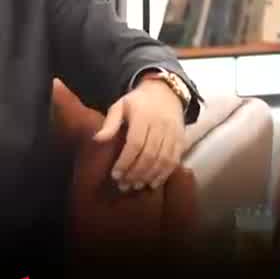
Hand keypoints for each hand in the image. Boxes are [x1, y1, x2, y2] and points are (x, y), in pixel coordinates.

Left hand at [92, 77, 185, 191]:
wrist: (166, 92)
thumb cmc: (138, 102)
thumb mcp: (120, 106)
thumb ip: (110, 123)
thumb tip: (98, 140)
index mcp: (143, 116)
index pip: (135, 143)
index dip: (125, 161)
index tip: (115, 175)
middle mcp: (161, 125)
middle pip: (149, 154)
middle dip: (136, 173)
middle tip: (124, 185)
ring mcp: (173, 133)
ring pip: (163, 159)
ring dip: (149, 176)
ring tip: (136, 186)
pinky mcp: (181, 139)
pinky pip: (175, 160)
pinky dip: (164, 174)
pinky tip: (153, 183)